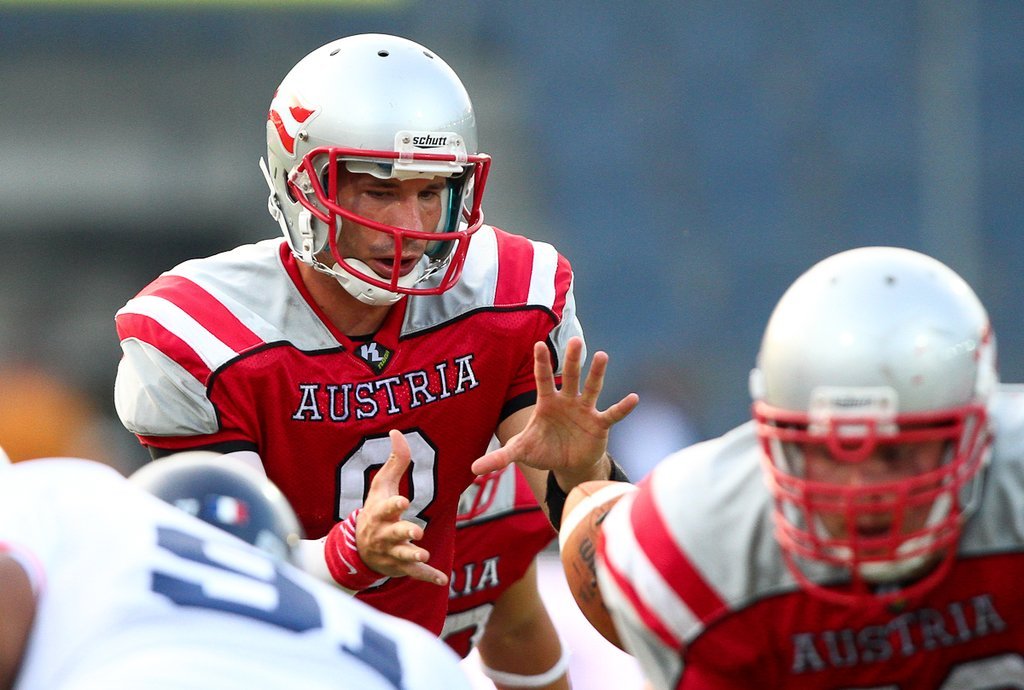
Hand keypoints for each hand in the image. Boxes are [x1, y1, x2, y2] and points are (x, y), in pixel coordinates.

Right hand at [356, 430, 448, 585]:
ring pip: (402, 556)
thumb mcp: (381, 486)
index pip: (386, 508)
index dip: (394, 505)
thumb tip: (397, 432)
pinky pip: (414, 574)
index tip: (404, 501)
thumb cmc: (375, 510)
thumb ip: (395, 461)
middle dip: (404, 533)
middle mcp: (384, 534)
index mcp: (380, 513)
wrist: (359, 547)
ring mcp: (392, 552)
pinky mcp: (400, 567)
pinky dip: (427, 577)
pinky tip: (442, 579)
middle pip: (394, 534)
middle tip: (416, 532)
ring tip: (424, 554)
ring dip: (413, 556)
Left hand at [472, 337, 637, 483]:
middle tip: (575, 341)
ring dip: (597, 374)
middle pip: (570, 377)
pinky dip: (622, 408)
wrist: (567, 464)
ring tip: (602, 356)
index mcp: (547, 403)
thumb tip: (472, 469)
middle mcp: (567, 401)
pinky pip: (611, 414)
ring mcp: (585, 411)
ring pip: (592, 388)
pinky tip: (633, 398)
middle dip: (572, 360)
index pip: (543, 379)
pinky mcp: (599, 424)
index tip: (538, 344)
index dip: (541, 364)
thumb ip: (500, 458)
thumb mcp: (521, 452)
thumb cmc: (543, 450)